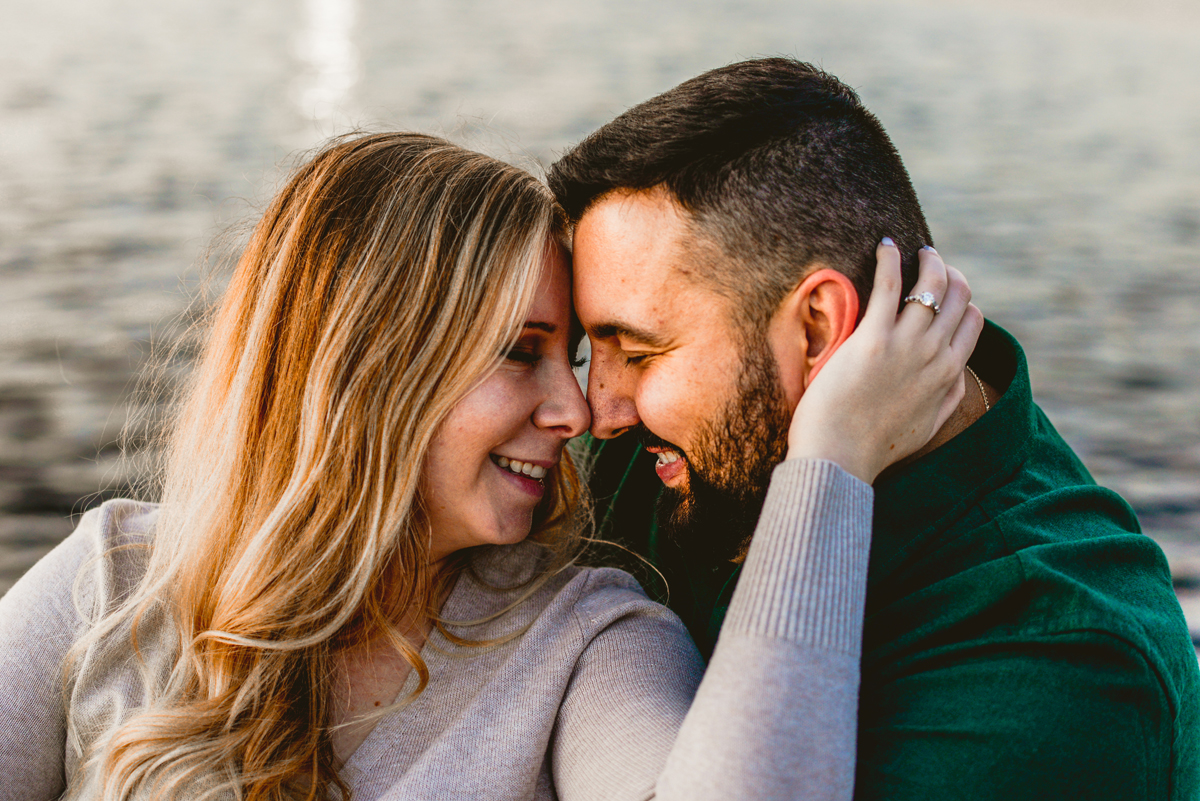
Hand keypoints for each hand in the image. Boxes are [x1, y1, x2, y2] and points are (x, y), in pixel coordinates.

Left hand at [785, 241, 983, 483]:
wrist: (840, 456)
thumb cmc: (874, 447)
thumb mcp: (927, 428)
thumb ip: (948, 400)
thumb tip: (958, 377)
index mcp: (949, 375)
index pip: (972, 322)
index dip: (963, 301)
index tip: (946, 292)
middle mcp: (935, 354)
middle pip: (958, 297)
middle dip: (950, 273)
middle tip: (931, 262)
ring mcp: (906, 344)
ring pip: (932, 284)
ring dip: (927, 259)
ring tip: (915, 250)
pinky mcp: (873, 338)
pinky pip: (891, 284)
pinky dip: (890, 258)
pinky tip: (886, 245)